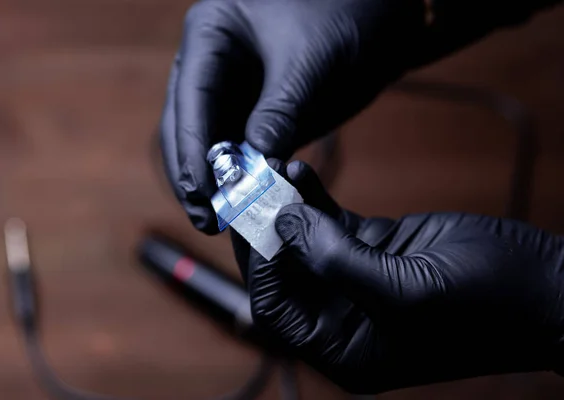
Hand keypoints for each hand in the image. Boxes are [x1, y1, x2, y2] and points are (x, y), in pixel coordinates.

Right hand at [160, 0, 429, 233]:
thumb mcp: (308, 61)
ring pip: (210, 147)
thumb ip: (280, 111)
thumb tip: (258, 165)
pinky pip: (240, 155)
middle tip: (206, 218)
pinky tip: (245, 207)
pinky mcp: (253, 118)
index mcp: (211, 35)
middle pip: (187, 127)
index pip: (190, 97)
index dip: (191, 147)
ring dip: (215, 185)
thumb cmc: (340, 18)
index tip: (200, 190)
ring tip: (221, 223)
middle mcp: (210, 67)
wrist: (375, 23)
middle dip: (194, 174)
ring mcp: (230, 95)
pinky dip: (242, 181)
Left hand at [231, 160, 563, 393]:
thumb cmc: (492, 306)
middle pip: (285, 272)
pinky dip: (314, 199)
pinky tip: (299, 172)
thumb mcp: (407, 291)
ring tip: (273, 170)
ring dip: (286, 207)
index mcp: (345, 349)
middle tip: (252, 186)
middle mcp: (344, 316)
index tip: (256, 218)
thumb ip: (337, 262)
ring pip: (305, 242)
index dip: (261, 264)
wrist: (550, 287)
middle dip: (267, 230)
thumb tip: (283, 224)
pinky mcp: (375, 248)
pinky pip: (332, 224)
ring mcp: (357, 279)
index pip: (276, 310)